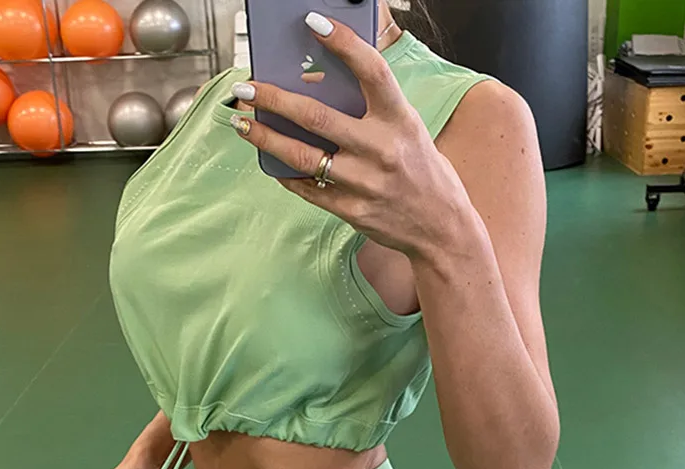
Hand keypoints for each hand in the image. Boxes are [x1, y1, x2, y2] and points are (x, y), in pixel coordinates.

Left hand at [229, 13, 476, 259]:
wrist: (442, 229)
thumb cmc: (422, 171)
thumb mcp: (408, 130)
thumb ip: (372, 110)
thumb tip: (319, 86)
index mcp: (400, 120)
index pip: (371, 70)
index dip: (343, 43)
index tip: (313, 22)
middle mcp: (382, 149)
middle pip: (317, 117)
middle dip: (274, 99)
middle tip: (246, 87)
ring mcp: (364, 183)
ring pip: (302, 156)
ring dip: (266, 137)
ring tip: (243, 123)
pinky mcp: (353, 210)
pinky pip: (308, 189)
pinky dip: (285, 174)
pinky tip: (269, 161)